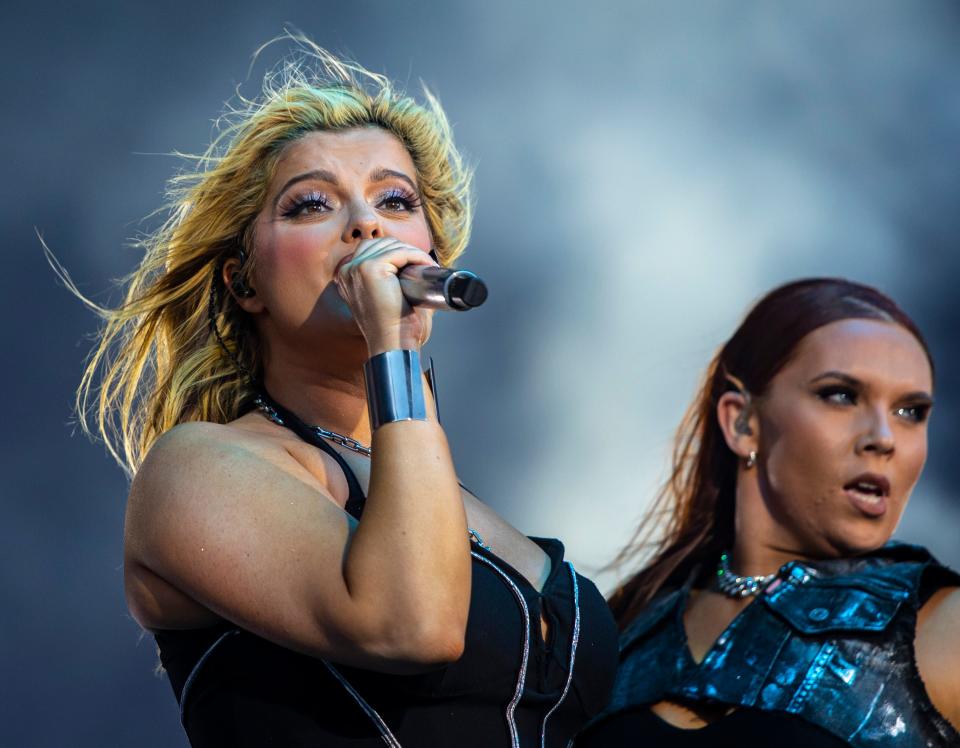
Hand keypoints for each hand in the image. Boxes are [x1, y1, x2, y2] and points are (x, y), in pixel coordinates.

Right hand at [335, 238, 437, 354]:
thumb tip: (417, 266)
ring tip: (428, 266)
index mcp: (348, 278)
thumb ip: (394, 278)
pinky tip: (428, 265)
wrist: (394, 344)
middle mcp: (347, 271)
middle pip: (382, 243)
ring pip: (392, 245)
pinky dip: (418, 256)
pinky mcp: (370, 268)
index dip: (398, 253)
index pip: (373, 249)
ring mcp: (356, 268)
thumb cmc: (395, 327)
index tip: (418, 264)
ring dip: (414, 253)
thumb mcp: (388, 297)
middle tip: (426, 265)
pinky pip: (400, 252)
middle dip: (406, 251)